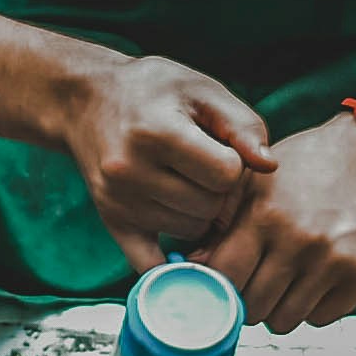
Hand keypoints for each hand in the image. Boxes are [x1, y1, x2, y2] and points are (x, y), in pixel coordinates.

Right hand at [59, 53, 271, 276]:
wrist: (86, 101)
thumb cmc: (153, 90)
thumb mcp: (201, 89)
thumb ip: (242, 124)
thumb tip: (269, 167)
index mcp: (156, 133)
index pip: (225, 173)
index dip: (234, 162)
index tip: (222, 147)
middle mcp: (131, 171)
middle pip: (210, 207)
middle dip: (219, 190)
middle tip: (206, 167)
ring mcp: (119, 202)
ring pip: (192, 231)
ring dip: (201, 213)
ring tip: (187, 182)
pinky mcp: (112, 222)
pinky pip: (153, 265)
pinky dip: (174, 263)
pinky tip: (183, 248)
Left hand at [192, 117, 355, 332]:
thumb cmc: (304, 166)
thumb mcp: (255, 181)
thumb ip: (221, 224)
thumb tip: (193, 266)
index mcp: (266, 215)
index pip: (223, 278)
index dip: (216, 284)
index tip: (222, 278)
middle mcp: (300, 241)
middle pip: (252, 309)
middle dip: (247, 299)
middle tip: (255, 279)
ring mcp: (334, 261)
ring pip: (284, 322)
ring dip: (278, 307)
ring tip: (284, 279)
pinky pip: (320, 319)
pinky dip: (312, 306)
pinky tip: (313, 278)